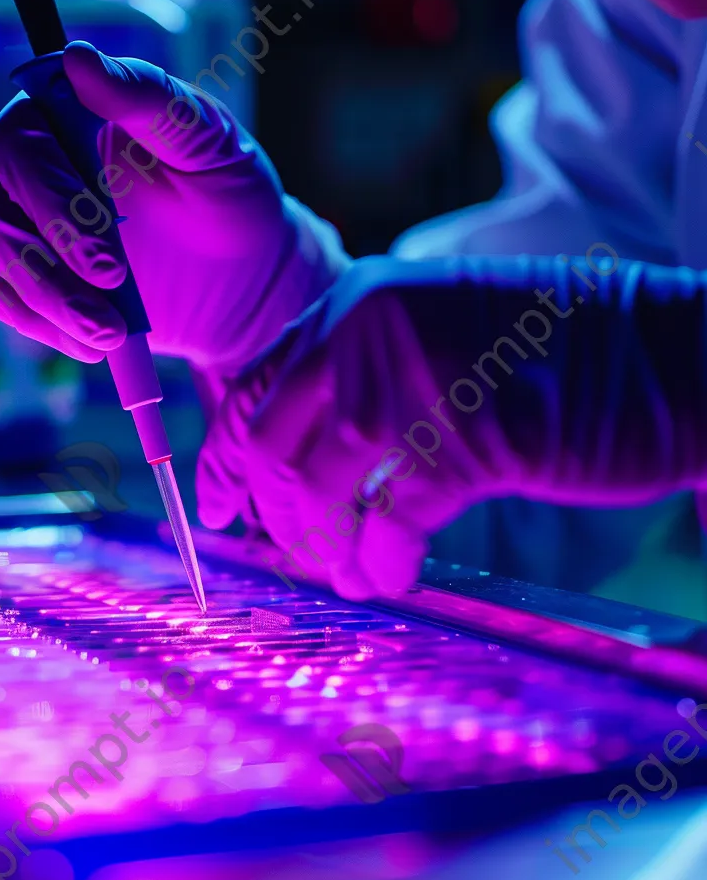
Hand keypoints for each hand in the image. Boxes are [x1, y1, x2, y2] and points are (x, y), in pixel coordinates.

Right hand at [0, 41, 347, 374]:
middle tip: (112, 319)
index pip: (22, 148)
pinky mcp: (13, 266)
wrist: (238, 271)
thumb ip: (149, 100)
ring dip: (45, 306)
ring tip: (109, 337)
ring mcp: (11, 214)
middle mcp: (22, 159)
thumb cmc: (226, 195)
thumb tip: (77, 58)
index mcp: (62, 111)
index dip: (56, 209)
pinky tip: (86, 341)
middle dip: (54, 272)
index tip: (110, 266)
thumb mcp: (209, 143)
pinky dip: (34, 324)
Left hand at [196, 254, 706, 601]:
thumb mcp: (434, 339)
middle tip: (294, 554)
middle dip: (276, 513)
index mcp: (358, 303)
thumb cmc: (553, 355)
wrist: (673, 354)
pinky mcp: (473, 439)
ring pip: (320, 483)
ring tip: (343, 576)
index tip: (219, 508)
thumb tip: (297, 459)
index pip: (257, 387)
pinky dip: (382, 558)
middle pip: (275, 442)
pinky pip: (393, 517)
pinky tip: (389, 575)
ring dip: (323, 544)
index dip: (227, 458)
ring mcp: (419, 381)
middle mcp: (371, 330)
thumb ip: (362, 379)